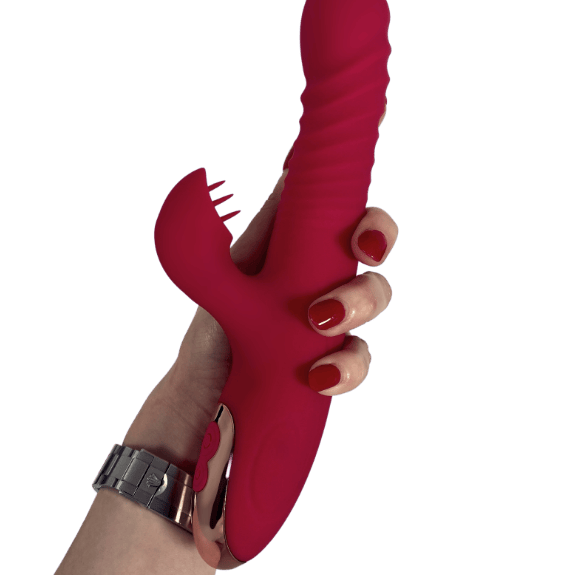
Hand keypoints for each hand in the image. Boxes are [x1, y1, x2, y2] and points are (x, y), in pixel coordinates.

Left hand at [122, 145, 397, 473]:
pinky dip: (346, 367)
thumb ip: (257, 232)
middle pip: (370, 256)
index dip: (370, 218)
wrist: (198, 401)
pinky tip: (320, 377)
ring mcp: (329, 324)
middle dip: (376, 248)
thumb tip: (289, 173)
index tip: (367, 224)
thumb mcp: (224, 275)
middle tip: (363, 253)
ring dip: (357, 305)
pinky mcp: (330, 366)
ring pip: (371, 301)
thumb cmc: (210, 331)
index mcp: (297, 251)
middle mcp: (319, 281)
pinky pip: (355, 361)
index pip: (345, 221)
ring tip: (320, 321)